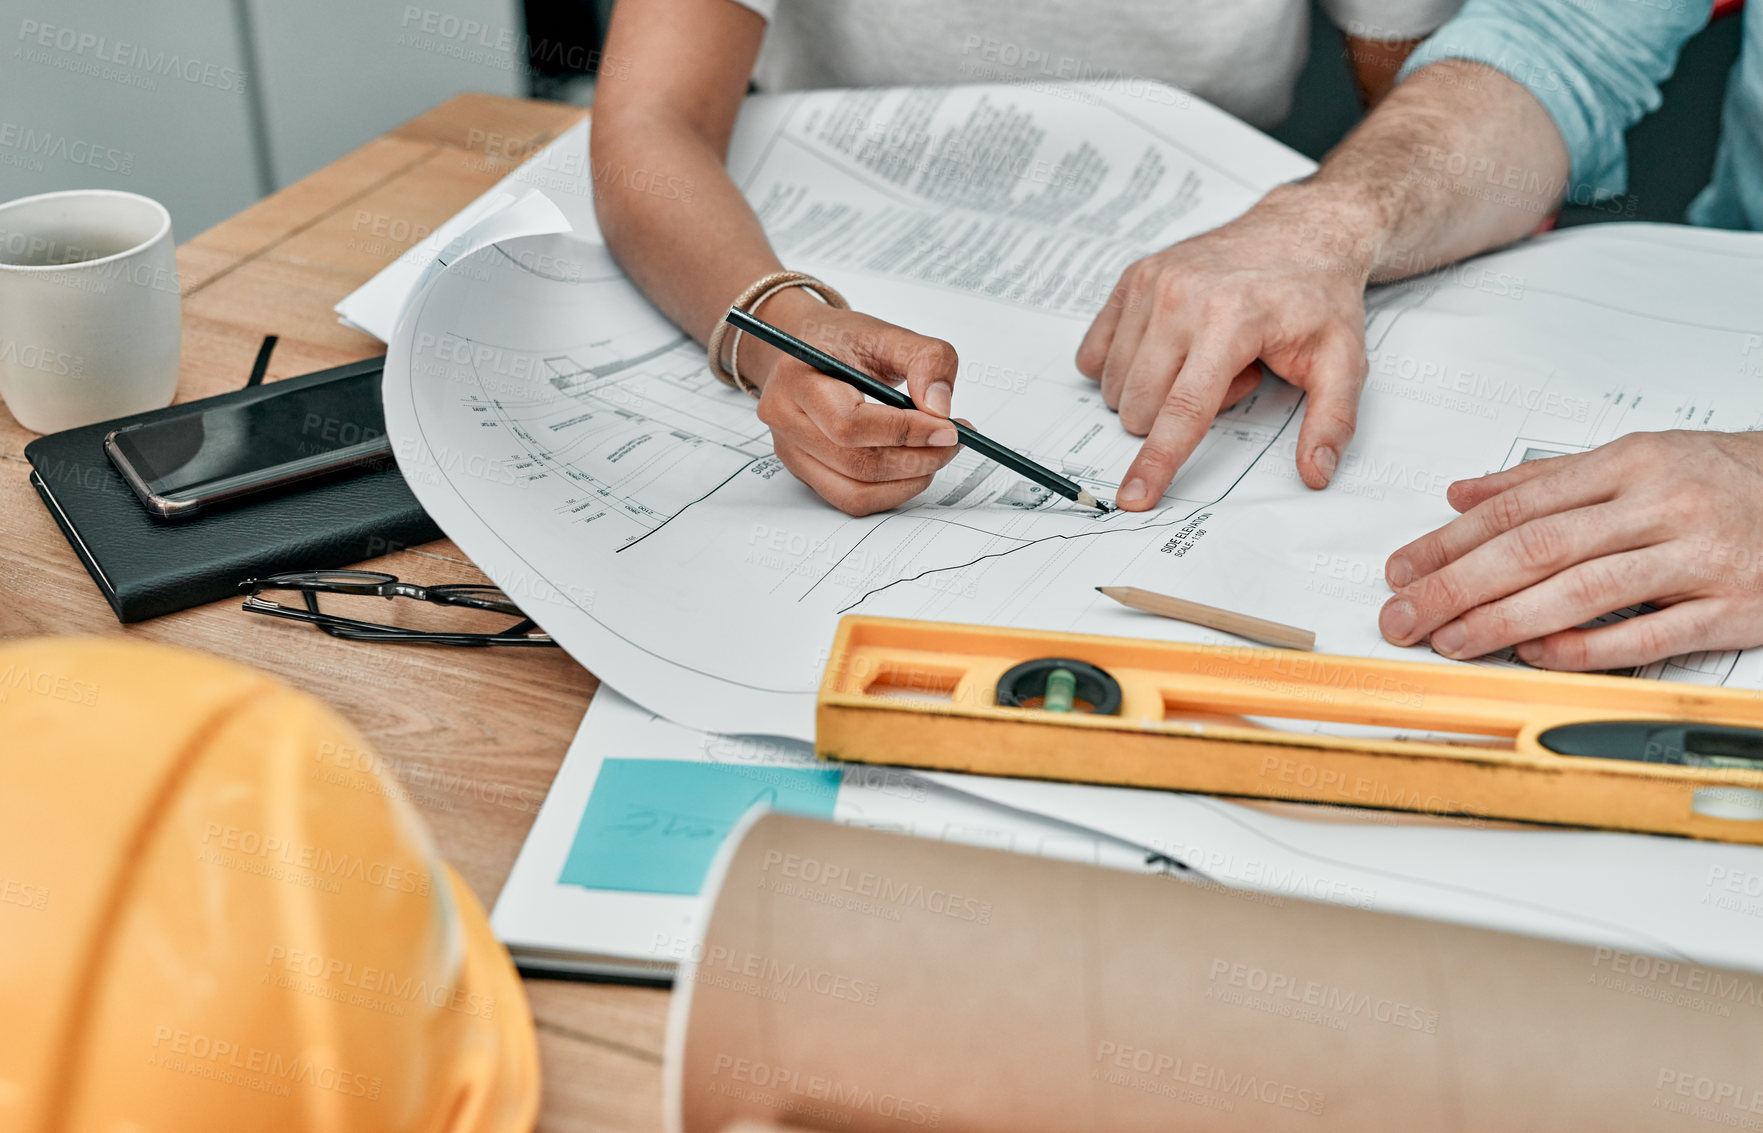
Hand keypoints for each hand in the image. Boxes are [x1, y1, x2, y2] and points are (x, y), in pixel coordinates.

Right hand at [744, 296, 961, 515]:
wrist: (805, 349)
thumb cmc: (842, 342)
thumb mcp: (887, 333)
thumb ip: (925, 358)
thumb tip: (940, 409)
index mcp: (797, 379)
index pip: (849, 424)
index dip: (905, 433)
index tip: (949, 429)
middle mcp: (785, 420)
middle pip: (855, 463)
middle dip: (917, 458)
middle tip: (953, 441)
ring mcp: (791, 452)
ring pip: (855, 492)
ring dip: (908, 480)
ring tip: (937, 453)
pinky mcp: (806, 472)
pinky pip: (851, 500)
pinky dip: (892, 491)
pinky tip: (914, 467)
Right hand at [1075, 184, 1374, 508]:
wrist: (1302, 231)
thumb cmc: (1318, 297)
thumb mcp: (1343, 360)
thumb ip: (1331, 422)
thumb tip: (1315, 472)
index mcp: (1230, 319)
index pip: (1182, 410)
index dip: (1157, 462)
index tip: (1133, 496)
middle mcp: (1180, 297)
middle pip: (1141, 406)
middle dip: (1177, 414)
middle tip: (1232, 374)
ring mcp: (1150, 283)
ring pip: (1115, 385)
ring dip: (1156, 388)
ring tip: (1208, 354)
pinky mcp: (1132, 278)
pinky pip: (1094, 354)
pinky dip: (1125, 367)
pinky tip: (1170, 345)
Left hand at [1379, 431, 1762, 669]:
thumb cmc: (1724, 479)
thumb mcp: (1636, 459)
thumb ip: (1545, 480)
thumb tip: (1462, 494)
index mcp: (1630, 464)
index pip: (1518, 507)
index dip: (1450, 541)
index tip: (1404, 568)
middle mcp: (1660, 505)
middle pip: (1535, 549)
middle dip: (1457, 585)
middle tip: (1406, 614)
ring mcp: (1697, 557)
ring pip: (1581, 591)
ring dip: (1503, 620)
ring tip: (1450, 638)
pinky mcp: (1731, 606)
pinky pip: (1648, 635)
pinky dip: (1586, 647)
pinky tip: (1536, 656)